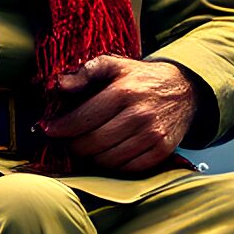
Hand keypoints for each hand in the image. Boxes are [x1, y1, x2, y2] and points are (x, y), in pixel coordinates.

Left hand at [40, 55, 198, 173]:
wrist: (184, 89)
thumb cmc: (141, 78)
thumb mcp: (115, 64)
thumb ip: (86, 71)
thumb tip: (60, 84)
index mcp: (124, 91)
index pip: (82, 119)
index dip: (61, 128)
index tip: (49, 129)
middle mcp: (140, 114)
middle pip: (92, 143)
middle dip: (74, 145)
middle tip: (69, 141)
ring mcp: (153, 134)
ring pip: (108, 160)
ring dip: (93, 157)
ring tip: (89, 146)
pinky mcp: (162, 150)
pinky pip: (128, 169)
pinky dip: (114, 165)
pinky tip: (110, 153)